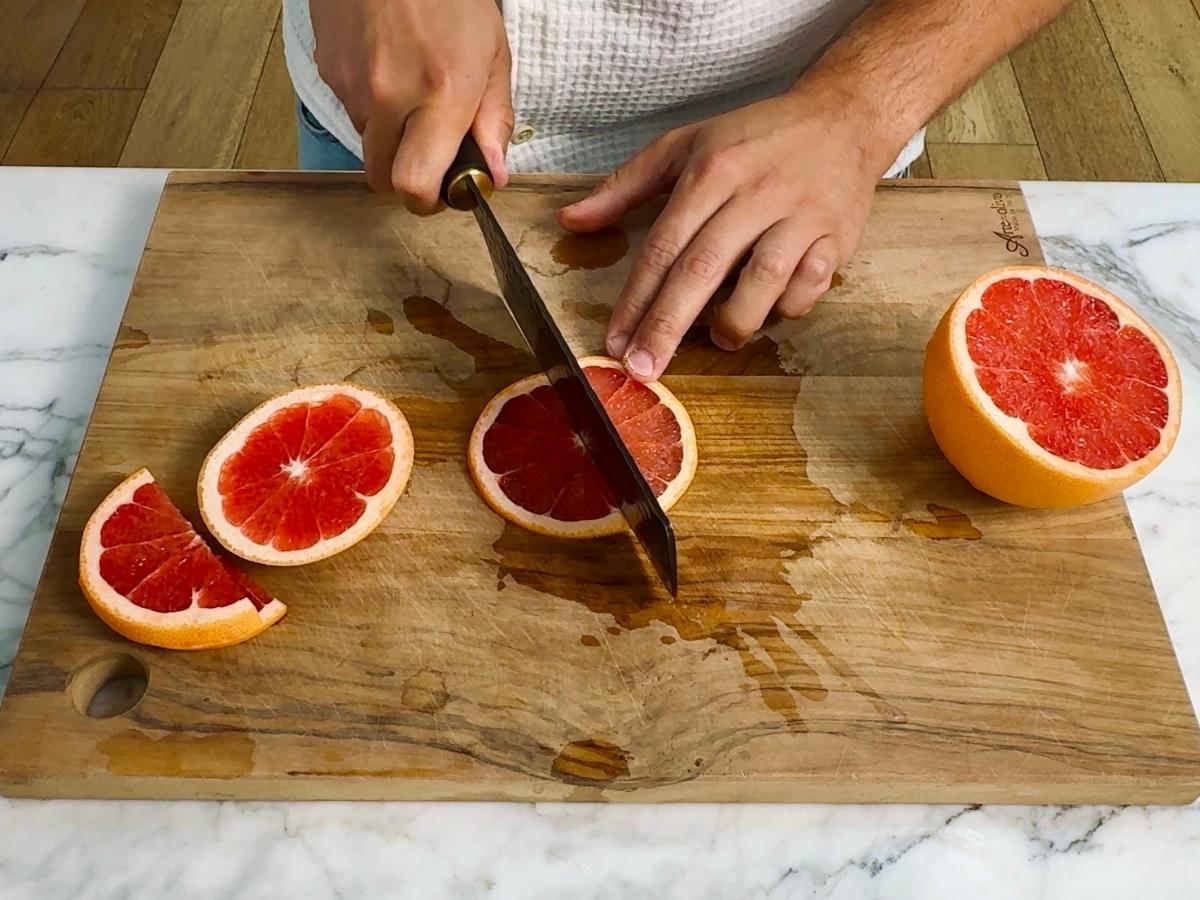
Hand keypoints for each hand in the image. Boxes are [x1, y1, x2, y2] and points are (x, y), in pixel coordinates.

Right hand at [311, 0, 511, 211]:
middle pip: (383, 180)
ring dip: (392, 138)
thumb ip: (494, 119)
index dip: (429, 202)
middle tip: (430, 159)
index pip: (415, 185)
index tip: (445, 192)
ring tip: (413, 94)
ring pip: (369, 145)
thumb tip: (492, 174)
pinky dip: (372, 105)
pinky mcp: (328, 71)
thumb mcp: (492, 52)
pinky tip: (389, 69)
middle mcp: (390, 95)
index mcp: (441, 92)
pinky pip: (352, 111)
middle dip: (407, 180)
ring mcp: (353, 84)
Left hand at [557, 87, 891, 380]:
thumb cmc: (755, 138)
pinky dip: (790, 306)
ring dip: (735, 320)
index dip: (636, 298)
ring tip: (717, 339)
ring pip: (763, 278)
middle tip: (643, 367)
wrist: (842, 116)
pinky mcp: (837, 234)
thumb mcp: (684, 146)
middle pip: (703, 267)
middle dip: (668, 324)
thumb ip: (624, 186)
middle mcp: (753, 193)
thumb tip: (570, 220)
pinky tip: (771, 311)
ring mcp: (799, 214)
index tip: (615, 341)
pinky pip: (811, 284)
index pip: (663, 245)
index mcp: (710, 172)